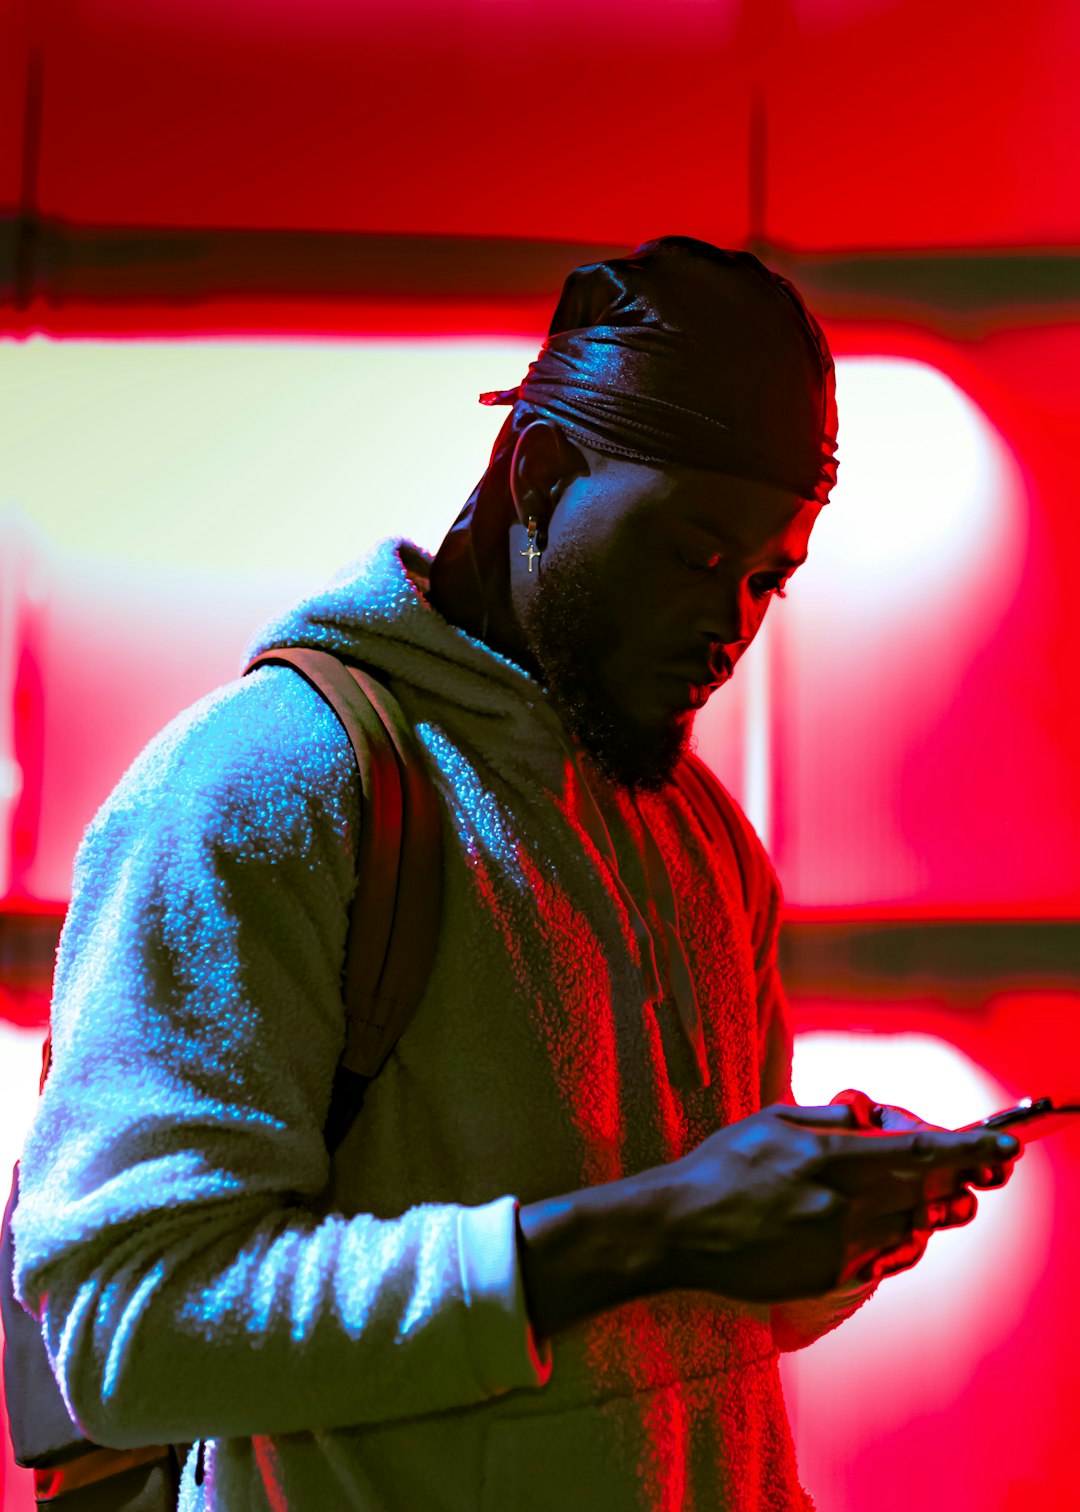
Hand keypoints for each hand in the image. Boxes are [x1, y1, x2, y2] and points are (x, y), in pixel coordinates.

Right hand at [645, 1101, 1019, 1303]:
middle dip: (960, 1178)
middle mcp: (839, 1205)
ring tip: (928, 1192)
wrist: (679, 1229)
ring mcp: (836, 1247)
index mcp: (826, 1157)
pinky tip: (885, 1221)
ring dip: (930, 1207)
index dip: (967, 1149)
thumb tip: (877, 1118)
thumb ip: (833, 1118)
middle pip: (926, 1192)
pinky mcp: (830, 1278)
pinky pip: (887, 1257)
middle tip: (980, 1167)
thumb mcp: (775, 1119)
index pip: (915, 1152)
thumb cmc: (723, 1166)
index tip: (1003, 1145)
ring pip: (913, 1226)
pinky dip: (899, 1236)